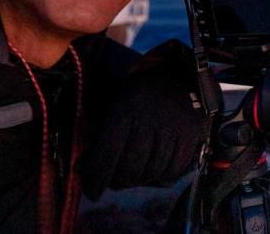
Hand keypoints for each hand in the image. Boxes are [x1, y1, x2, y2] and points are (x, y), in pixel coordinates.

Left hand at [81, 40, 210, 198]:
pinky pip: (174, 169)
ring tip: (131, 177)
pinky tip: (152, 172)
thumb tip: (79, 168)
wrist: (175, 77)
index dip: (97, 177)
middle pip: (131, 166)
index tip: (92, 192)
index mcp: (125, 110)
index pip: (108, 152)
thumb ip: (94, 134)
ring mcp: (172, 129)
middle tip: (112, 182)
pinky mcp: (189, 136)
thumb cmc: (136, 95)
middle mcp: (150, 120)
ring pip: (152, 171)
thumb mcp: (111, 103)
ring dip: (138, 180)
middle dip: (118, 181)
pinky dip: (161, 177)